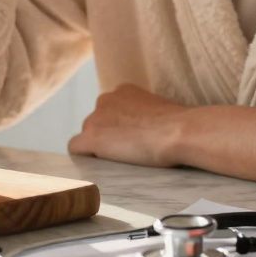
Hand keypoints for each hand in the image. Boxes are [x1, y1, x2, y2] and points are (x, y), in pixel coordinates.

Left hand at [67, 84, 186, 167]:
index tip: (133, 139)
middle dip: (108, 136)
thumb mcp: (160, 111)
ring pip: (88, 135)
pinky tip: (101, 166)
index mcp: (123, 91)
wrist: (179, 131)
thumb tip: (147, 131)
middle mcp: (105, 99)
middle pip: (97, 122)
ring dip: (100, 147)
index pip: (111, 111)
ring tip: (122, 160)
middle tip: (129, 151)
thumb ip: (145, 116)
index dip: (120, 128)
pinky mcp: (92, 137)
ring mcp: (96, 118)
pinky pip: (76, 148)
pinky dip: (86, 158)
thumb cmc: (179, 125)